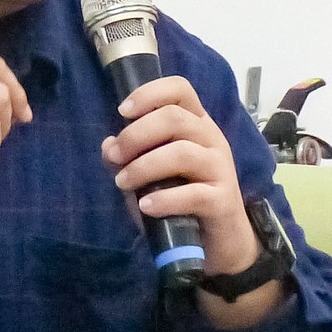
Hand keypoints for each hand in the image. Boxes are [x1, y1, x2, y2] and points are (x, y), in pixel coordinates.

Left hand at [101, 76, 285, 326]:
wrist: (218, 242)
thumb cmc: (181, 200)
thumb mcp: (150, 176)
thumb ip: (129, 159)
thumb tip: (107, 146)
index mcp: (196, 125)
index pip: (180, 90)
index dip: (149, 93)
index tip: (123, 112)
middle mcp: (212, 139)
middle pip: (175, 118)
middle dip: (136, 135)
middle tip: (114, 157)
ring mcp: (221, 169)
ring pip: (183, 153)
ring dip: (144, 166)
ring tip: (123, 182)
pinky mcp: (223, 200)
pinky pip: (194, 193)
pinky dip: (164, 199)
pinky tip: (145, 206)